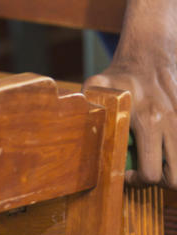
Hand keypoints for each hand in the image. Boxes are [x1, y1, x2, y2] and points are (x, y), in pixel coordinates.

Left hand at [86, 42, 176, 185]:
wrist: (151, 53)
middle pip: (174, 179)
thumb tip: (68, 130)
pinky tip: (165, 148)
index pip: (150, 172)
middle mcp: (170, 123)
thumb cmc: (121, 74)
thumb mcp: (97, 87)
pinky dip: (176, 156)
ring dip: (172, 171)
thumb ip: (86, 107)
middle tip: (143, 171)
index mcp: (147, 120)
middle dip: (157, 181)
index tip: (127, 173)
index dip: (137, 180)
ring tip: (157, 162)